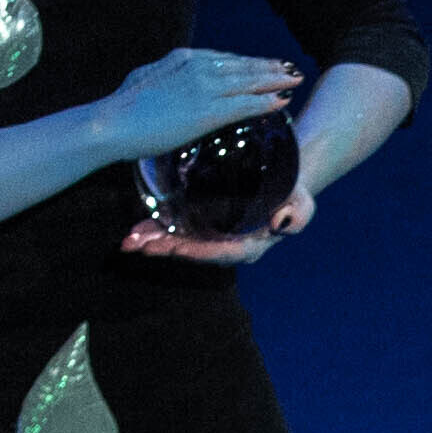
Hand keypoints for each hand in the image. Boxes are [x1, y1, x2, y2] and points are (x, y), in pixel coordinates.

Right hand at [81, 47, 297, 165]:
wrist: (113, 122)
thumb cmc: (122, 109)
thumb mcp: (146, 81)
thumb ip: (163, 78)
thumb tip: (168, 82)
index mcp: (183, 58)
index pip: (224, 58)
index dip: (247, 61)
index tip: (262, 63)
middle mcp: (198, 67)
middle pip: (243, 65)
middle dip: (269, 66)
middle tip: (290, 68)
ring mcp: (205, 87)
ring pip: (249, 81)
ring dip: (275, 80)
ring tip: (294, 80)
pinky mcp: (208, 111)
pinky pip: (245, 104)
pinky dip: (267, 102)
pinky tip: (282, 102)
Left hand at [119, 184, 317, 267]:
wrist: (280, 180)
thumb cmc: (292, 193)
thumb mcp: (302, 203)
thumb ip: (297, 215)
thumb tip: (280, 223)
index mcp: (247, 248)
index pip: (220, 252)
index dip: (197, 251)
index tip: (176, 247)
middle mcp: (224, 246)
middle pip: (192, 250)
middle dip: (165, 248)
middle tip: (141, 246)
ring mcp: (210, 236)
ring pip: (178, 241)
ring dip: (152, 241)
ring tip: (129, 241)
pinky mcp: (199, 223)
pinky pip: (175, 228)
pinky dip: (155, 228)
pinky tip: (135, 229)